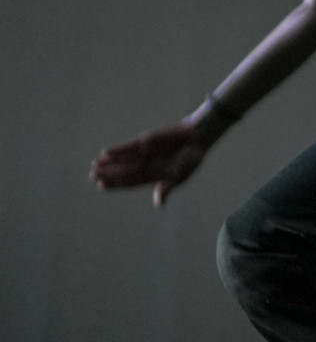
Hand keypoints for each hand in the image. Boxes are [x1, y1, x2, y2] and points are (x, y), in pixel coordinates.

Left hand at [92, 115, 219, 202]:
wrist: (196, 137)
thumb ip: (167, 187)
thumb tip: (158, 203)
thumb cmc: (191, 158)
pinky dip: (118, 151)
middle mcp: (146, 165)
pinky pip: (128, 147)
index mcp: (153, 176)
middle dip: (108, 174)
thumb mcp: (182, 176)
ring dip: (109, 163)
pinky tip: (106, 154)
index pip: (130, 182)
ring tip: (94, 165)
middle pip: (123, 171)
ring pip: (123, 160)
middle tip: (92, 176)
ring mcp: (144, 153)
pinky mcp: (144, 142)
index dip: (116, 184)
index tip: (101, 186)